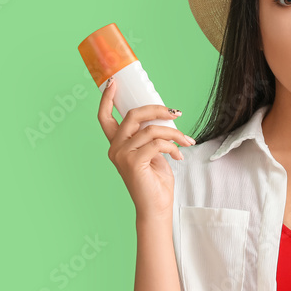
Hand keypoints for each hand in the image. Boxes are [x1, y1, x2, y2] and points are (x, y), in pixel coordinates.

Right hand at [96, 79, 194, 218]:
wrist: (156, 207)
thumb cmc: (155, 181)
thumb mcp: (153, 153)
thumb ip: (150, 136)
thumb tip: (163, 116)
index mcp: (117, 144)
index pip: (104, 118)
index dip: (107, 99)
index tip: (114, 83)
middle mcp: (115, 148)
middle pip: (132, 115)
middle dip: (156, 110)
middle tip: (176, 114)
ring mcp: (122, 155)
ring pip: (150, 129)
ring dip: (173, 133)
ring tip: (186, 142)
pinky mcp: (133, 162)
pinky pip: (156, 143)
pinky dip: (172, 146)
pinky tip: (179, 155)